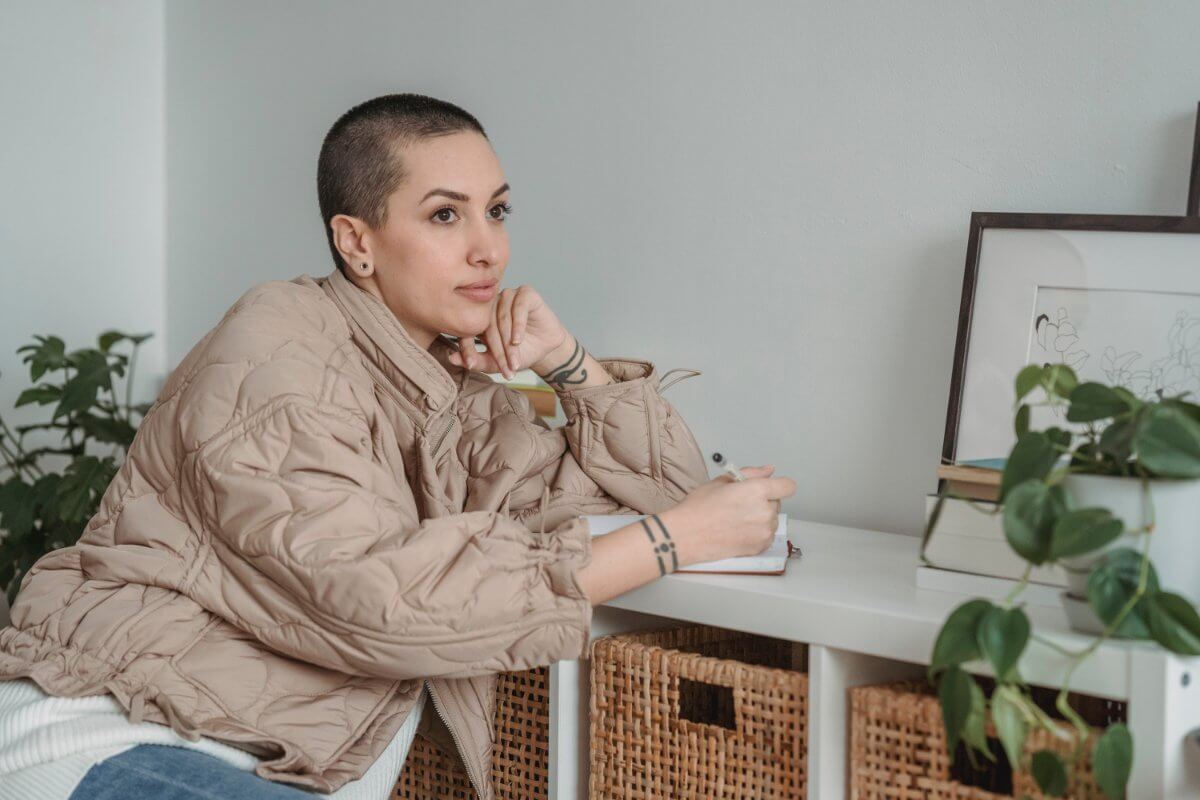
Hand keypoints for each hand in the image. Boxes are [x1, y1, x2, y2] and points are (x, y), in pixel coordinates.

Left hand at [447, 285, 566, 379]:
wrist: (547, 349)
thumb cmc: (521, 353)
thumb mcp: (497, 362)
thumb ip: (477, 360)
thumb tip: (451, 359)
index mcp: (479, 318)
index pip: (467, 330)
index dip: (468, 348)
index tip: (471, 364)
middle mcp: (491, 305)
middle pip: (487, 326)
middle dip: (496, 351)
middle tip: (504, 369)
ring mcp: (508, 296)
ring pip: (502, 318)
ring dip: (508, 342)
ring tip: (515, 360)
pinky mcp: (525, 293)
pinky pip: (518, 307)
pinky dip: (518, 326)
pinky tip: (518, 341)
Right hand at [658, 466, 795, 565]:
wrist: (686, 535)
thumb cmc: (699, 507)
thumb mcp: (722, 481)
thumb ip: (751, 473)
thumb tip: (769, 470)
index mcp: (758, 491)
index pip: (787, 486)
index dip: (779, 486)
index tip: (770, 488)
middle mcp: (765, 511)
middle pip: (777, 503)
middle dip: (763, 502)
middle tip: (740, 505)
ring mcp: (764, 531)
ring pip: (772, 520)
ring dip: (761, 518)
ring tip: (736, 520)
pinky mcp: (760, 546)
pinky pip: (767, 535)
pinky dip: (757, 533)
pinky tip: (738, 531)